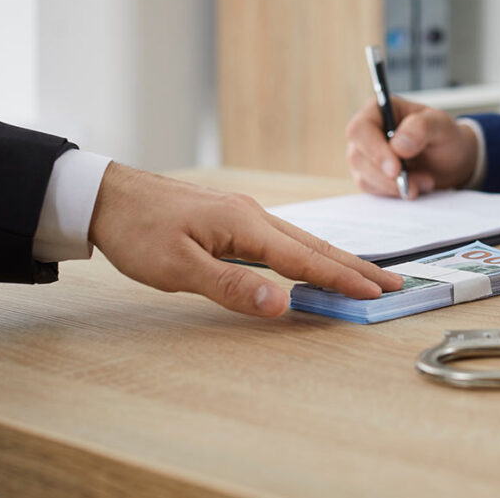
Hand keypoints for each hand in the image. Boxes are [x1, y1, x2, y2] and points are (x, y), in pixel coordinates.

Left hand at [88, 163, 403, 316]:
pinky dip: (310, 252)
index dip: (342, 279)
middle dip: (356, 266)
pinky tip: (313, 259)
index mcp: (245, 225)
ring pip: (302, 240)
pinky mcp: (233, 218)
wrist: (106, 196)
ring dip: (336, 259)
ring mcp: (244, 214)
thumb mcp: (177, 268)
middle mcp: (253, 215)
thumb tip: (283, 303)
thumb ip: (232, 286)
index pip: (306, 258)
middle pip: (315, 245)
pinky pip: (284, 238)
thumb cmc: (138, 231)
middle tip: (393, 283)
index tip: (375, 293)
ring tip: (365, 274)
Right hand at [345, 96, 478, 197]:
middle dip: (386, 176)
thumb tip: (397, 145)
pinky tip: (416, 187)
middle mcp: (366, 132)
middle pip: (358, 157)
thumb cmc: (444, 136)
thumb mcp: (441, 125)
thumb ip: (421, 128)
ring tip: (426, 182)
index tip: (396, 169)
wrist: (451, 160)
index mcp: (379, 110)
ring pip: (364, 177)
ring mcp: (365, 155)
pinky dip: (395, 193)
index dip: (374, 150)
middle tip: (416, 185)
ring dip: (394, 186)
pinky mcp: (370, 176)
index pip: (360, 129)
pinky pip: (373, 190)